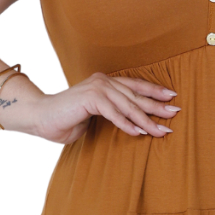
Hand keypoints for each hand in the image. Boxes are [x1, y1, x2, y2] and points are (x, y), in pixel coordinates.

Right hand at [35, 72, 179, 144]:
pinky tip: (139, 133)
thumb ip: (114, 114)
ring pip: (128, 105)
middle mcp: (103, 81)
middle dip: (157, 106)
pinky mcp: (89, 98)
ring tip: (160, 130)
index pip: (135, 86)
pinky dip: (126, 124)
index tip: (171, 97)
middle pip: (136, 95)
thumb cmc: (66, 120)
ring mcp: (96, 88)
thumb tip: (137, 124)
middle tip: (174, 113)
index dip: (154, 90)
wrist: (40, 118)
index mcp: (105, 82)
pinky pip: (113, 113)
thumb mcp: (96, 116)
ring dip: (146, 119)